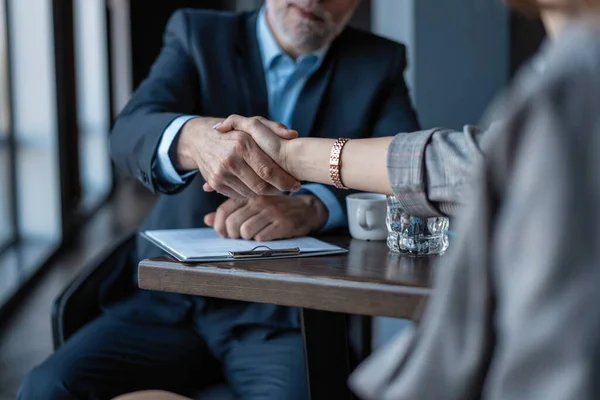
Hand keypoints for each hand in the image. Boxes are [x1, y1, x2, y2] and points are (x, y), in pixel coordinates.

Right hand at [174, 116, 298, 197]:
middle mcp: (230, 160)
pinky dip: (251, 193)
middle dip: (279, 190)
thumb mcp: (252, 123)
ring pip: (251, 193)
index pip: (268, 170)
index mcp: (242, 144)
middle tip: (289, 189)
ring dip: (266, 193)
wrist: (200, 139)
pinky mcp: (215, 183)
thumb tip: (293, 135)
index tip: (297, 184)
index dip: (285, 181)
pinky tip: (258, 187)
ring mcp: (221, 173)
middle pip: (261, 186)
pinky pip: (239, 195)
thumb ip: (274, 127)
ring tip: (276, 187)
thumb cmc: (233, 131)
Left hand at [204, 195, 327, 240]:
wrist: (307, 209)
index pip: (224, 210)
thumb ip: (230, 212)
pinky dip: (261, 241)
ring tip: (253, 236)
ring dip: (247, 239)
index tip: (224, 233)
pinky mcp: (283, 224)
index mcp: (249, 195)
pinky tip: (266, 236)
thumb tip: (206, 220)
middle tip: (239, 237)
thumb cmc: (276, 209)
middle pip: (233, 223)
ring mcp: (272, 212)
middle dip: (233, 235)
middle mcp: (259, 201)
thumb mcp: (252, 206)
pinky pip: (262, 237)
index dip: (219, 226)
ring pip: (245, 231)